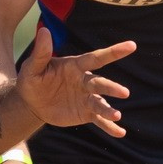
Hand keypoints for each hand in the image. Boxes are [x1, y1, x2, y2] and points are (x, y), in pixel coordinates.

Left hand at [14, 26, 133, 136]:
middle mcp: (85, 82)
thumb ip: (41, 52)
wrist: (31, 103)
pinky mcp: (85, 113)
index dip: (113, 52)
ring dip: (109, 109)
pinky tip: (120, 133)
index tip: (131, 46)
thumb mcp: (32, 67)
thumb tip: (44, 30)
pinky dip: (109, 126)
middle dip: (112, 88)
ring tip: (117, 115)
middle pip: (100, 83)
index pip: (96, 58)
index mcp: (76, 67)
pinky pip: (99, 120)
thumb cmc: (32, 80)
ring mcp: (87, 98)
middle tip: (124, 92)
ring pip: (101, 103)